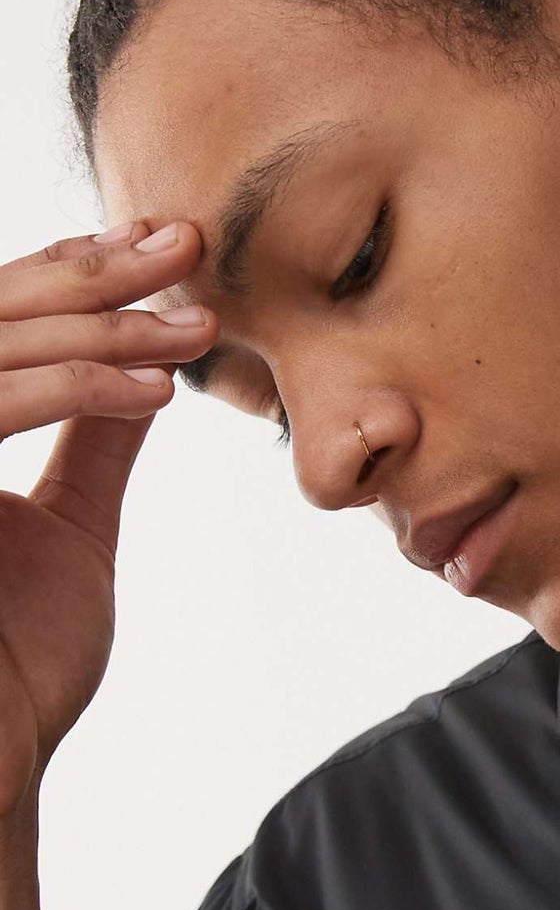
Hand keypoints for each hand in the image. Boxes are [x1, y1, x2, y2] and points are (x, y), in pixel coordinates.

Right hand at [0, 219, 214, 819]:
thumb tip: (144, 370)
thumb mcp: (69, 530)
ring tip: (190, 325)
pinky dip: (68, 393)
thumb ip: (92, 443)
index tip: (166, 249)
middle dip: (90, 274)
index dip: (73, 275)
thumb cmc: (18, 666)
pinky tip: (149, 391)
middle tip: (185, 244)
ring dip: (94, 329)